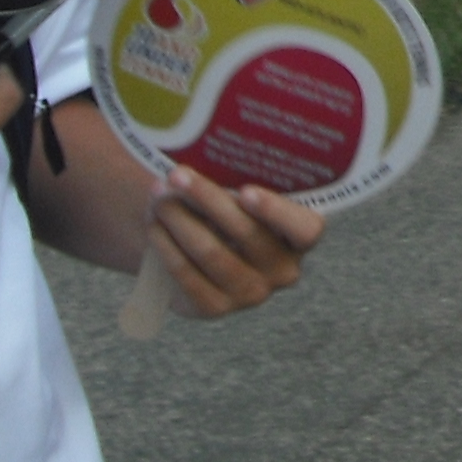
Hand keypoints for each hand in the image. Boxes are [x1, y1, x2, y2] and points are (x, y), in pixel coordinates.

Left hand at [146, 165, 323, 316]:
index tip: (246, 192)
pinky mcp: (215, 308)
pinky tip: (155, 226)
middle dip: (206, 198)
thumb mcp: (240, 193)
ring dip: (179, 220)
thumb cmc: (227, 208)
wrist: (200, 250)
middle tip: (177, 175)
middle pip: (246, 233)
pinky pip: (187, 275)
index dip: (277, 212)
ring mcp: (251, 293)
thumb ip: (233, 179)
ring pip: (211, 252)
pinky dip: (167, 246)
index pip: (306, 229)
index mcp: (300, 237)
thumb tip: (201, 153)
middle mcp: (283, 270)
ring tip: (159, 197)